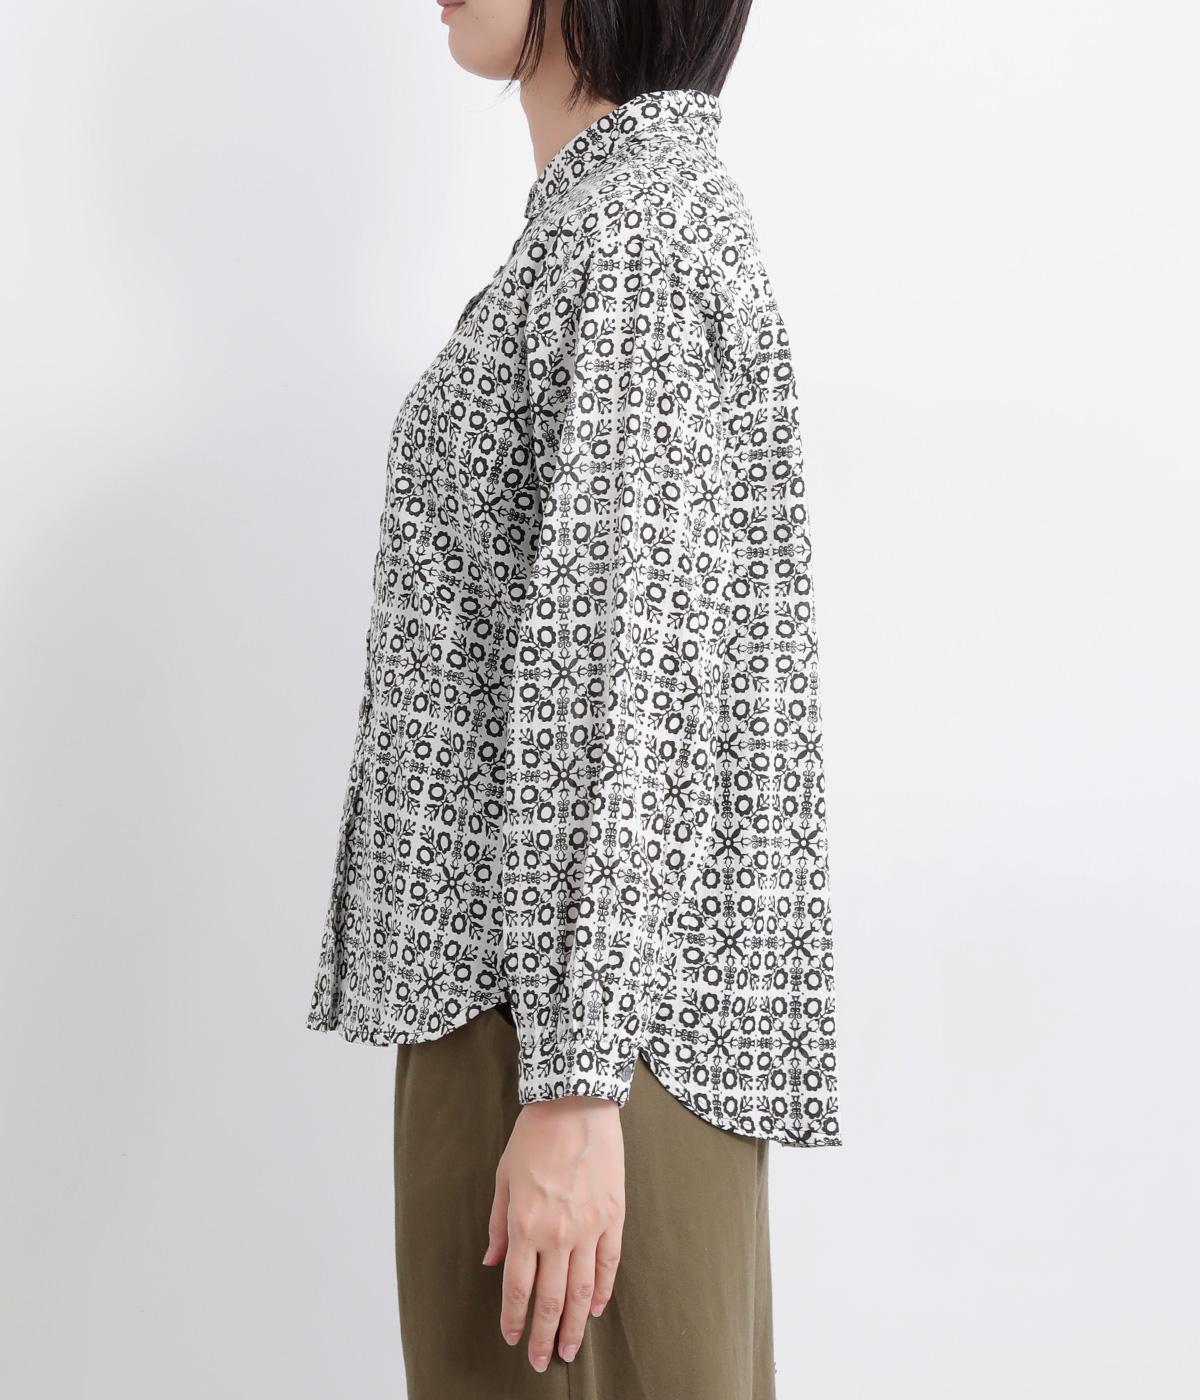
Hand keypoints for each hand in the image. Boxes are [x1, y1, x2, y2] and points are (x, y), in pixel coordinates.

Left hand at [482, 1095, 624, 1371]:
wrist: (576, 1104)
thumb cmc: (534, 1136)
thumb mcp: (503, 1178)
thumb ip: (498, 1224)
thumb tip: (493, 1261)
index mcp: (525, 1226)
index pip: (518, 1288)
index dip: (514, 1319)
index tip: (512, 1339)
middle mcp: (557, 1235)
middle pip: (550, 1299)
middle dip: (543, 1334)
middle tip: (540, 1360)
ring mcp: (589, 1228)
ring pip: (581, 1290)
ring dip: (573, 1324)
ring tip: (568, 1349)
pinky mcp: (613, 1217)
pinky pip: (608, 1264)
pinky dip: (602, 1291)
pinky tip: (595, 1309)